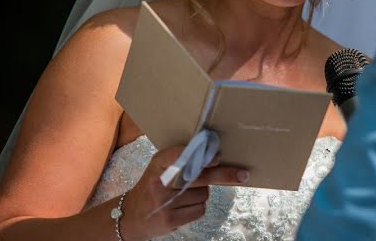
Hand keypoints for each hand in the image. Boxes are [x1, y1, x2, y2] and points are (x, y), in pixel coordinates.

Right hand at [117, 145, 248, 239]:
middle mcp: (159, 182)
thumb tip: (217, 157)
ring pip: (203, 194)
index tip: (217, 157)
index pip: (178, 155)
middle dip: (224, 175)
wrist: (132, 215)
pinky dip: (198, 207)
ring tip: (185, 195)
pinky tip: (184, 207)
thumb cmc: (154, 186)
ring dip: (202, 193)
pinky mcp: (170, 220)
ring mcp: (164, 203)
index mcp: (158, 163)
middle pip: (199, 176)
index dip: (199, 156)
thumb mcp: (162, 167)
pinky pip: (199, 210)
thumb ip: (183, 160)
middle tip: (243, 174)